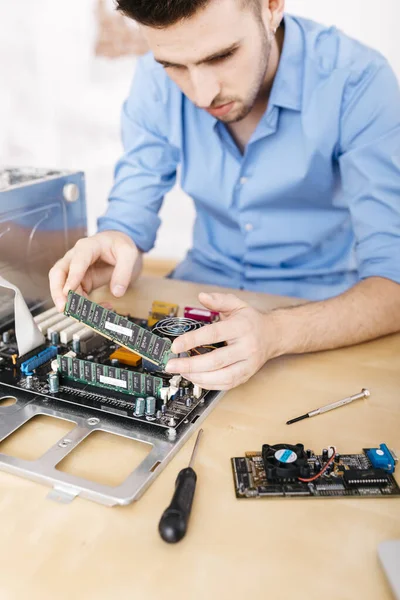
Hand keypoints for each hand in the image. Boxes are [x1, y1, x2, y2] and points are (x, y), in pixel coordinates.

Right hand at [49, 231, 141, 311]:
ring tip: (89, 315)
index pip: (76, 262)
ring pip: (64, 288)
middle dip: (58, 292)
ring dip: (73, 303)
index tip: (68, 292)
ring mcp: (75, 271)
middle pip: (58, 273)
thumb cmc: (120, 245)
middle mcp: (75, 258)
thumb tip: (117, 292)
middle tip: (63, 308)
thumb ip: (124, 272)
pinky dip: (85, 305)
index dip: (72, 277)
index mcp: (87, 247)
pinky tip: (102, 308)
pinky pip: (76, 295)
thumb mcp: (129, 254)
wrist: (119, 246)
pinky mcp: (80, 282)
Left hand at [165, 293, 280, 390]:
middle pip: (215, 360)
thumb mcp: (237, 304)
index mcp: (242, 327)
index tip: (175, 345)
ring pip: (221, 376)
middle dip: (190, 365)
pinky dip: (208, 384)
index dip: (192, 340)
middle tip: (171, 365)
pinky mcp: (246, 375)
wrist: (273, 335)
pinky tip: (195, 378)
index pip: (213, 334)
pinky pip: (226, 384)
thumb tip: (202, 296)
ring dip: (197, 377)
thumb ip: (219, 300)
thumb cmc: (251, 321)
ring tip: (181, 372)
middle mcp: (246, 347)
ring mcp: (248, 364)